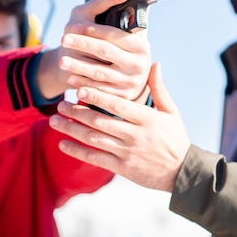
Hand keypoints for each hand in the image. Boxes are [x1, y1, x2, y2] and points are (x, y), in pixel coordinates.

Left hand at [48, 62, 190, 191]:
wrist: (182, 172)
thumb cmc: (176, 138)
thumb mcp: (171, 111)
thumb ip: (159, 88)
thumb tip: (154, 63)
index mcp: (146, 118)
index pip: (117, 105)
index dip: (97, 96)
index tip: (79, 88)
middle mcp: (134, 135)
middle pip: (99, 121)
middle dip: (77, 112)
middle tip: (60, 104)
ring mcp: (126, 152)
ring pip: (93, 139)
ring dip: (72, 130)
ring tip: (54, 120)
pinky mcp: (122, 167)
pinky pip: (95, 158)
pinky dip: (77, 151)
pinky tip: (63, 144)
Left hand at [57, 0, 150, 100]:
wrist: (121, 82)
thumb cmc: (115, 50)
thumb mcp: (120, 33)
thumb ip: (118, 16)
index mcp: (141, 45)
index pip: (113, 34)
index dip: (92, 29)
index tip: (72, 27)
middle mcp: (140, 64)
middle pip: (105, 51)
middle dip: (82, 44)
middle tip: (64, 39)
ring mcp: (131, 82)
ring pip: (99, 72)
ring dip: (78, 66)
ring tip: (62, 61)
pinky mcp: (121, 97)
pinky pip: (98, 90)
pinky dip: (81, 84)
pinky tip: (69, 78)